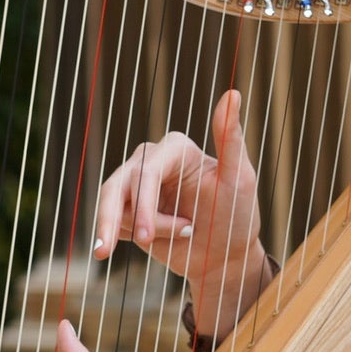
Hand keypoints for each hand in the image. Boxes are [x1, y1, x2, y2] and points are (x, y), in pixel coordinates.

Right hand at [91, 87, 273, 337]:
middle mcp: (152, 162)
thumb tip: (233, 93)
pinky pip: (111, 221)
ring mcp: (137, 187)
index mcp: (176, 148)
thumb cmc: (237, 216)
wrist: (225, 258)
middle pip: (118, 185)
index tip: (147, 238)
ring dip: (123, 231)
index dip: (143, 205)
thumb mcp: (240, 179)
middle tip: (117, 252)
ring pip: (110, 204)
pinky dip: (118, 238)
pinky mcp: (129, 210)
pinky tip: (141, 247)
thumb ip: (231, 139)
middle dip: (117, 220)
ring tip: (136, 248)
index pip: (146, 171)